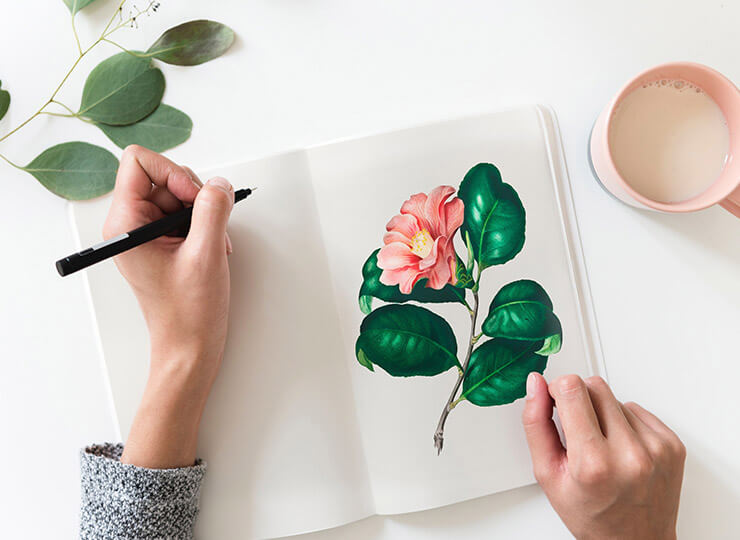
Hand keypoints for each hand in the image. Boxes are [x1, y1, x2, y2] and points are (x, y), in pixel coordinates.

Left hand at [103, 145, 234, 468]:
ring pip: (180, 194)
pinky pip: (186, 213)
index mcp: (125, 224)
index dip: (172, 171)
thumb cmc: (188, 312)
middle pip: (164, 176)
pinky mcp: (163, 242)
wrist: (190, 347)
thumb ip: (213, 210)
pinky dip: (205, 224)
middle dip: (194, 195)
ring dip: (204, 213)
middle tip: (208, 225)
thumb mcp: (205, 254)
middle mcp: (130, 224)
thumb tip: (220, 183)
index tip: (193, 197)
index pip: (139, 162)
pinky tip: (213, 249)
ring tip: (212, 244)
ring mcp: (147, 233)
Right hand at [522, 373, 685, 539]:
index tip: (555, 402)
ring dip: (603, 413)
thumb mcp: (548, 474)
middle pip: (595, 386)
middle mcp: (630, 453)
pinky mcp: (673, 445)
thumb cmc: (591, 514)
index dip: (557, 389)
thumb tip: (535, 384)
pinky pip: (638, 409)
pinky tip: (620, 447)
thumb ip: (536, 423)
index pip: (571, 389)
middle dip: (579, 400)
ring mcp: (656, 448)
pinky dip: (625, 423)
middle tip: (578, 431)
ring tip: (602, 445)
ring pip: (616, 397)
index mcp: (593, 463)